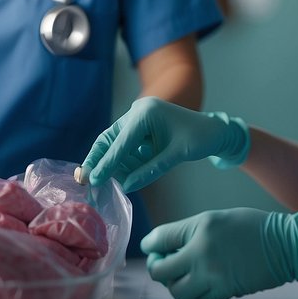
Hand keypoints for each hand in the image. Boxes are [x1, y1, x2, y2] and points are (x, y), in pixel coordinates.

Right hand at [79, 97, 249, 192]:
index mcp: (146, 113)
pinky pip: (125, 147)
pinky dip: (121, 162)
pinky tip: (117, 177)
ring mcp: (138, 119)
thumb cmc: (200, 139)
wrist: (215, 130)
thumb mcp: (176, 156)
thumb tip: (126, 186)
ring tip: (99, 183)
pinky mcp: (141, 129)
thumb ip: (150, 170)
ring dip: (109, 163)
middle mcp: (138, 112)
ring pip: (115, 144)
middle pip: (109, 139)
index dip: (105, 163)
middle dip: (97, 160)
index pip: (120, 142)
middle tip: (83, 180)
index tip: (92, 180)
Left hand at [141, 208, 297, 298]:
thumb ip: (190, 232)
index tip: (152, 249)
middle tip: (164, 265)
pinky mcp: (225, 291)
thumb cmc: (252, 227)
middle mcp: (201, 252)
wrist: (285, 245)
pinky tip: (203, 284)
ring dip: (176, 286)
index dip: (150, 245)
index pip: (159, 239)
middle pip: (160, 271)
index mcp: (199, 227)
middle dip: (157, 269)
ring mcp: (212, 275)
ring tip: (184, 277)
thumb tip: (166, 248)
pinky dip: (197, 294)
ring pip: (177, 292)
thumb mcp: (217, 218)